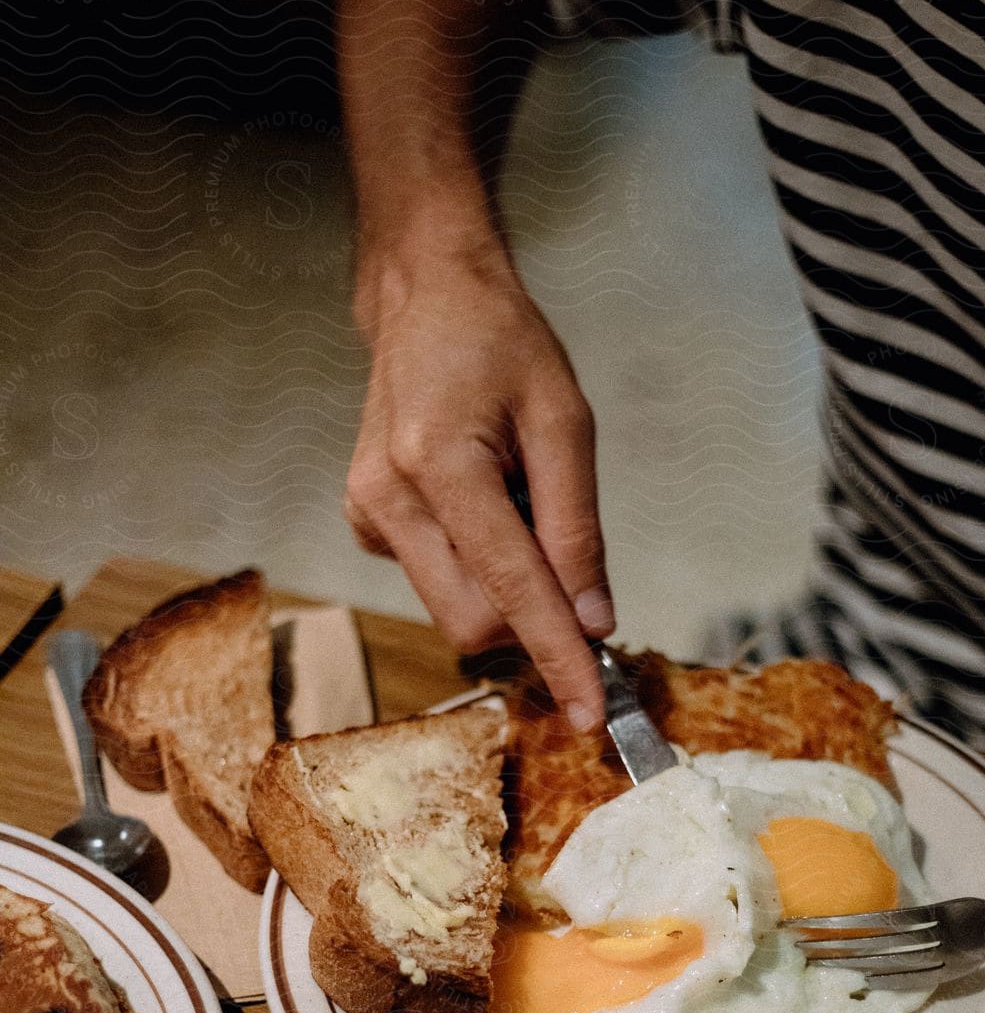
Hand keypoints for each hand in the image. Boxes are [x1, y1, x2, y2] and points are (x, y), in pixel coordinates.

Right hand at [345, 242, 613, 727]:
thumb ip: (577, 528)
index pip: (510, 591)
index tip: (590, 713)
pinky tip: (480, 500)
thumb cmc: (501, 344)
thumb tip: (593, 621)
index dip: (556, 657)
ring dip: (505, 584)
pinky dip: (476, 564)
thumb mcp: (565, 422)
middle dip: (533, 619)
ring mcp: (367, 513)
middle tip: (569, 557)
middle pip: (474, 622)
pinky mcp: (364, 522)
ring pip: (455, 610)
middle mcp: (388, 498)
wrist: (426, 299)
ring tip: (515, 499)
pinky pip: (436, 581)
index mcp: (439, 464)